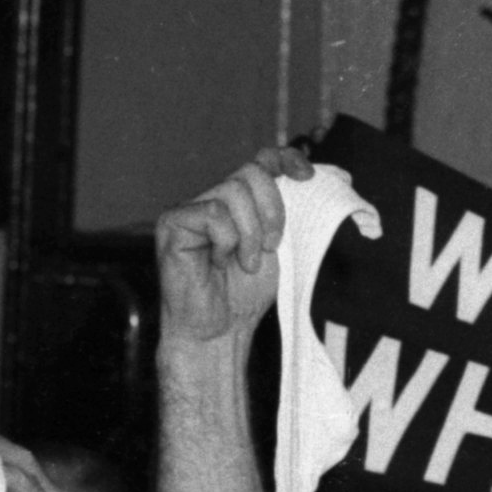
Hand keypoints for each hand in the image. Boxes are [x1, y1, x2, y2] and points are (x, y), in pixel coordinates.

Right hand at [154, 154, 296, 352]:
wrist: (219, 332)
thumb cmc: (244, 296)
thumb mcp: (279, 248)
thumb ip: (290, 213)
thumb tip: (319, 177)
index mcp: (240, 202)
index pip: (262, 160)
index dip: (285, 159)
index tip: (307, 176)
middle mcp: (213, 199)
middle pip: (251, 172)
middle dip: (272, 210)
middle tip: (270, 247)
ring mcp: (191, 209)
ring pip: (233, 191)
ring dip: (249, 233)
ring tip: (245, 263)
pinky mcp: (173, 222)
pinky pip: (213, 212)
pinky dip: (226, 241)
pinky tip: (218, 263)